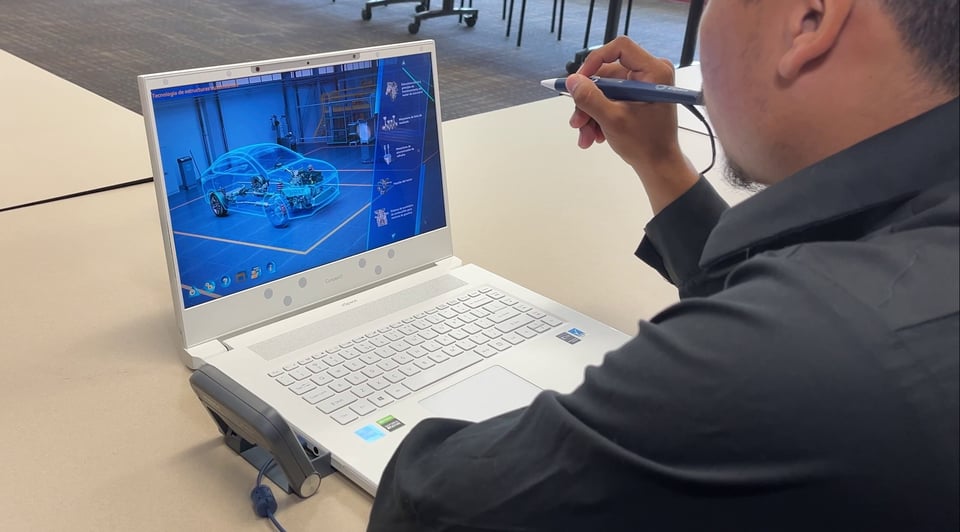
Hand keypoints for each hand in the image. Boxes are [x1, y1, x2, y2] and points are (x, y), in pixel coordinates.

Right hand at [567, 37, 698, 211]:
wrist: (659, 165)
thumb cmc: (645, 144)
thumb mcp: (612, 120)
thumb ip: (590, 98)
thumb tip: (572, 80)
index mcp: (654, 71)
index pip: (619, 48)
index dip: (595, 61)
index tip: (579, 81)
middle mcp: (650, 73)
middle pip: (608, 73)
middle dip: (589, 99)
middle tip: (577, 121)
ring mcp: (644, 86)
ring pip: (606, 89)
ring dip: (591, 112)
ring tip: (585, 136)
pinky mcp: (638, 97)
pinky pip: (612, 99)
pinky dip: (600, 115)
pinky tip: (595, 135)